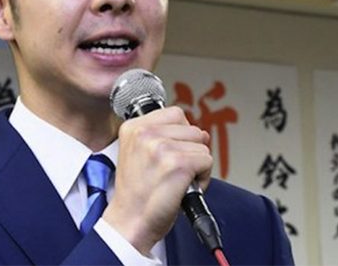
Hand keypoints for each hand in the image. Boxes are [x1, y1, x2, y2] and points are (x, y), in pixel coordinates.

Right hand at [103, 106, 211, 254]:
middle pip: (192, 129)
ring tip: (177, 180)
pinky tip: (184, 188)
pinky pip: (207, 161)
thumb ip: (160, 136)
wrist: (130, 222)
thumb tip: (198, 132)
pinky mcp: (179, 164)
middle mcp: (145, 133)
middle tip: (172, 171)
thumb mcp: (137, 153)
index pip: (175, 114)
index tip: (169, 154)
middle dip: (190, 150)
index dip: (180, 135)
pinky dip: (203, 178)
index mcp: (133, 127)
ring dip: (197, 165)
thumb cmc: (137, 194)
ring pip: (202, 145)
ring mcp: (161, 147)